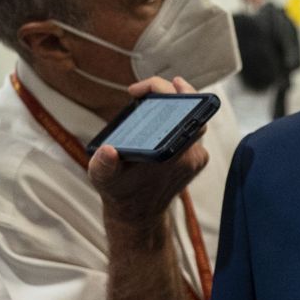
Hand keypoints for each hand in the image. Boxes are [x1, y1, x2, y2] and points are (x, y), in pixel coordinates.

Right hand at [89, 77, 208, 226]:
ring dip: (176, 105)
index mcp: (171, 158)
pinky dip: (177, 121)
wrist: (138, 215)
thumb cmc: (120, 191)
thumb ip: (103, 165)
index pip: (189, 119)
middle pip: (195, 115)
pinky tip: (158, 113)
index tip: (166, 84)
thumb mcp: (104, 178)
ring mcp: (195, 159)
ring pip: (194, 122)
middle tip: (153, 86)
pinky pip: (191, 133)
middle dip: (177, 93)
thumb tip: (108, 151)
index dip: (180, 95)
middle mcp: (188, 157)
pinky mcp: (195, 161)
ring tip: (152, 94)